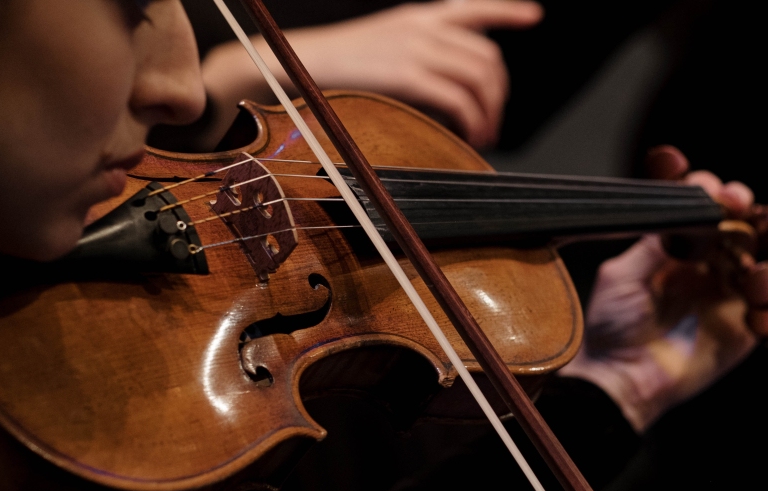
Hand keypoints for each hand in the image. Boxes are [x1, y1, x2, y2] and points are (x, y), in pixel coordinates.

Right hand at [201, 0, 542, 148]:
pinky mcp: (407, 73)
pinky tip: (469, 134)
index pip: (473, 6)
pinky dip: (472, 120)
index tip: (534, 14)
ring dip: (489, 111)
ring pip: (477, 78)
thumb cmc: (335, 64)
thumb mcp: (380, 43)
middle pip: (485, 56)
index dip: (507, 10)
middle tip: (494, 119)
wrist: (299, 61)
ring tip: (484, 134)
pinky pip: (457, 98)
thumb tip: (440, 78)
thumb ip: (414, 52)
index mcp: (417, 16)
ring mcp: (416, 48)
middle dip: (499, 92)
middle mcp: (423, 27)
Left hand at [559, 147, 767, 431]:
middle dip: (752, 213)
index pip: (708, 208)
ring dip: (765, 266)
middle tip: (741, 211)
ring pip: (767, 264)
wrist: (619, 378)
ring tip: (746, 279)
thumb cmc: (610, 327)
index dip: (717, 193)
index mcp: (676, 249)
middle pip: (749, 226)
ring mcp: (727, 296)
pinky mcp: (742, 329)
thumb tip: (686, 206)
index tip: (718, 192)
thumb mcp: (622, 275)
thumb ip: (656, 241)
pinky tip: (751, 317)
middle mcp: (706, 266)